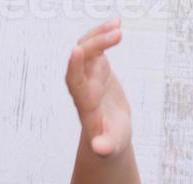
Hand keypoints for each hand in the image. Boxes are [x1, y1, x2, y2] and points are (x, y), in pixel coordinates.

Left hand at [66, 19, 131, 157]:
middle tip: (117, 33)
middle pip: (82, 62)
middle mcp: (83, 88)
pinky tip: (118, 24)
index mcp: (86, 105)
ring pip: (87, 50)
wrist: (107, 136)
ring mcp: (89, 77)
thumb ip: (106, 147)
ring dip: (100, 36)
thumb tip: (100, 149)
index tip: (76, 51)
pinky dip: (104, 35)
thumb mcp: (111, 147)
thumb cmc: (110, 143)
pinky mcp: (96, 70)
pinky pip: (96, 48)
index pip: (75, 84)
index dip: (75, 67)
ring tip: (118, 25)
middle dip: (95, 46)